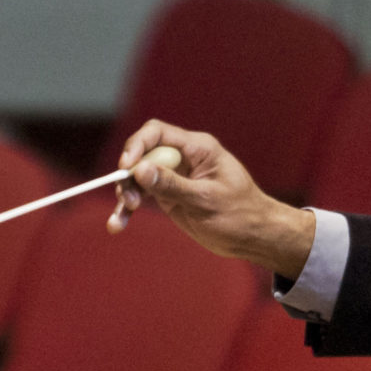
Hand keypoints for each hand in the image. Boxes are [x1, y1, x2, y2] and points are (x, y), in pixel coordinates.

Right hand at [107, 121, 315, 279]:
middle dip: (128, 177)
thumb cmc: (240, 215)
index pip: (157, 133)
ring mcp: (174, 177)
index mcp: (197, 148)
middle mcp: (183, 158)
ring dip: (124, 195)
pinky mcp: (169, 195)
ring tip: (120, 220)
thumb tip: (140, 170)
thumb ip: (172, 185)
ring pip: (137, 178)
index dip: (137, 146)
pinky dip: (129, 209)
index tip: (126, 168)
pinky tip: (117, 225)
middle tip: (129, 201)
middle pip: (142, 155)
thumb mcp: (206, 201)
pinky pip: (142, 196)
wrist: (254, 236)